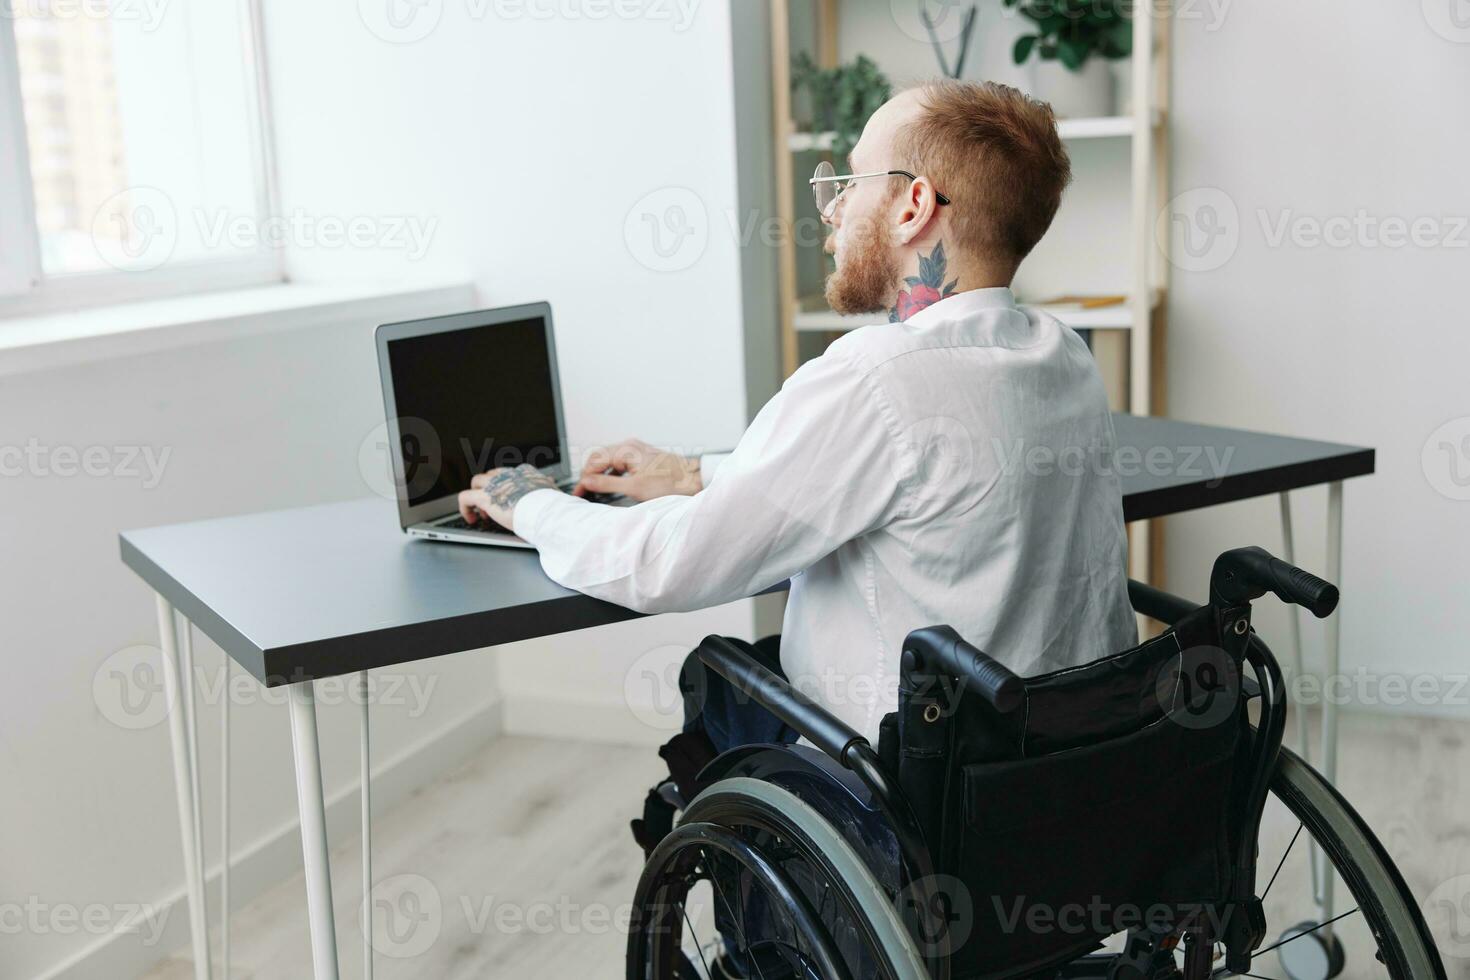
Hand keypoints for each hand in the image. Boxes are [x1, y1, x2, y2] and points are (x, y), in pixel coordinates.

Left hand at [459, 464, 557, 532]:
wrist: (546, 513)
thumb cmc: (552, 506)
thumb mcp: (551, 490)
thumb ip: (547, 484)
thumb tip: (550, 480)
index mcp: (524, 472)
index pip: (508, 473)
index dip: (504, 486)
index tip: (506, 498)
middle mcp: (508, 474)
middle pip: (490, 475)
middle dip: (489, 490)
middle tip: (494, 508)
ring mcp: (495, 484)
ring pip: (476, 482)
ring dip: (477, 497)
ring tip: (482, 514)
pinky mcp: (485, 496)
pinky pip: (465, 497)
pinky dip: (465, 508)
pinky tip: (471, 519)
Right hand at [573, 438, 701, 501]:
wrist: (694, 479)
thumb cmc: (671, 483)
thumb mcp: (634, 488)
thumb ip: (607, 484)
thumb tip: (587, 482)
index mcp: (625, 450)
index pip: (593, 462)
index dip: (584, 479)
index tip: (579, 493)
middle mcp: (629, 445)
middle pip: (598, 458)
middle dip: (589, 475)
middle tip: (584, 493)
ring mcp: (636, 448)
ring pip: (608, 459)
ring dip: (600, 473)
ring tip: (595, 490)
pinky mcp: (642, 455)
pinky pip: (619, 460)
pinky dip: (612, 471)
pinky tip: (612, 483)